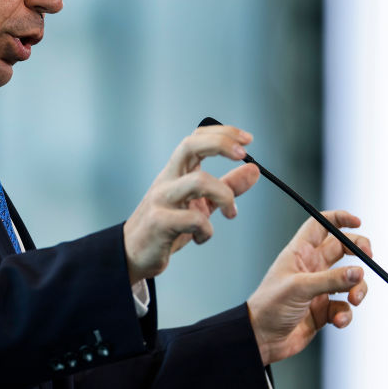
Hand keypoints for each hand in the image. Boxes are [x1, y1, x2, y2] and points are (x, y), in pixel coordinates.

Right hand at [123, 125, 260, 283]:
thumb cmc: (166, 227)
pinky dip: (207, 230)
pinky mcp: (159, 222)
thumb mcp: (201, 204)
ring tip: (231, 213)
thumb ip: (227, 187)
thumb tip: (254, 170)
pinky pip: (194, 219)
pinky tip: (200, 237)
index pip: (196, 138)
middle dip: (220, 144)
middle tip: (243, 155)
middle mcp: (167, 179)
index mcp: (176, 172)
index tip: (247, 139)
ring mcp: (161, 199)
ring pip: (198, 181)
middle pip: (190, 145)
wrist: (133, 255)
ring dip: (224, 195)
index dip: (222, 133)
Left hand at [247, 210, 371, 365]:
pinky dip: (346, 314)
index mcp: (300, 253)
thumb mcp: (300, 288)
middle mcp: (312, 267)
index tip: (358, 222)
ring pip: (350, 280)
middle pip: (343, 248)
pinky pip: (345, 307)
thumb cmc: (270, 305)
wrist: (261, 339)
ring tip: (354, 300)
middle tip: (370, 258)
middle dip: (359, 251)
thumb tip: (359, 272)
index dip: (339, 219)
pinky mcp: (324, 310)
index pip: (321, 225)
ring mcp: (319, 288)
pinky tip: (338, 321)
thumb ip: (331, 279)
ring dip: (358, 288)